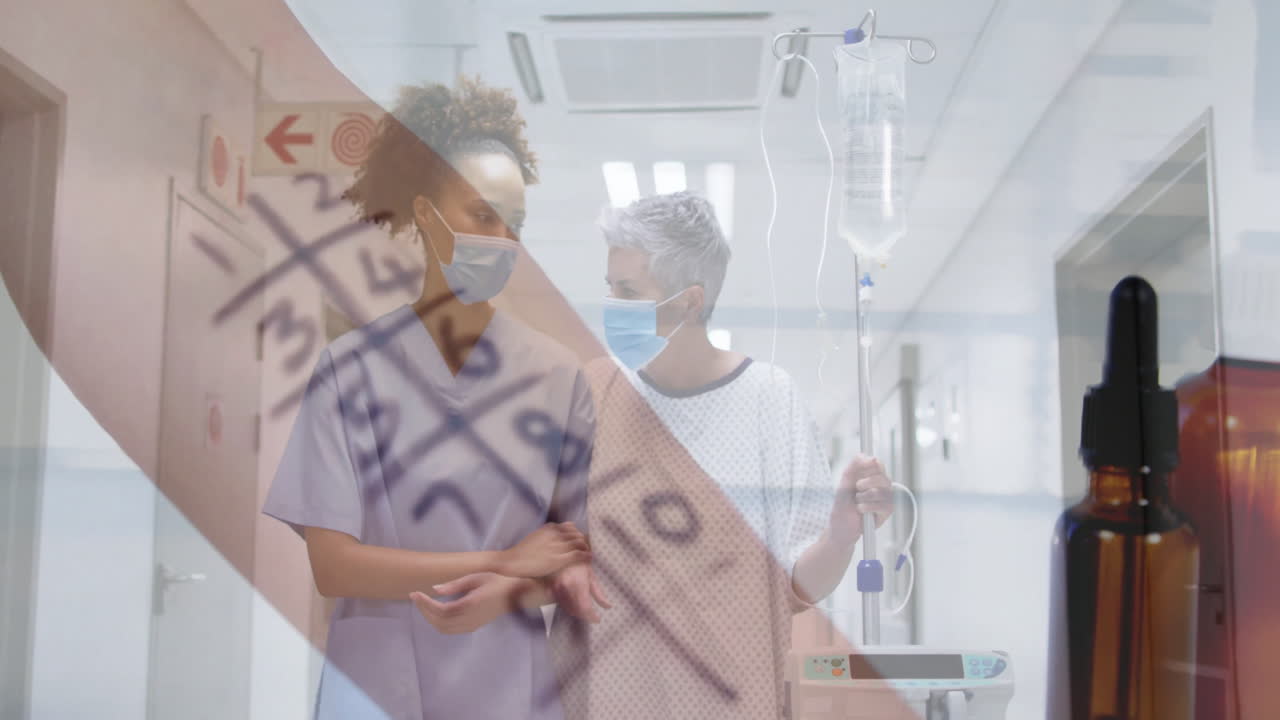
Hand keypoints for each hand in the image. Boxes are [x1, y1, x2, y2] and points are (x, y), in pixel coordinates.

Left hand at [410, 572, 539, 633]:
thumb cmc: (497, 581)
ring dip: (430, 618)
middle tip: (415, 597)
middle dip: (424, 611)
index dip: (425, 604)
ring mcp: (473, 625)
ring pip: (444, 629)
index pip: (441, 610)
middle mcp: (471, 619)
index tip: (414, 593)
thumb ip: (454, 585)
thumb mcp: (476, 577)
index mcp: (471, 605)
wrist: (517, 594)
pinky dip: (439, 622)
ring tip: (424, 604)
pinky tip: (437, 611)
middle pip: (439, 622)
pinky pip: (451, 629)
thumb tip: (434, 590)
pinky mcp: (474, 627)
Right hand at [497, 522, 590, 577]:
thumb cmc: (521, 552)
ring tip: (588, 552)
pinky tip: (589, 558)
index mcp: (549, 528)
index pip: (570, 526)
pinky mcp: (558, 559)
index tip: (579, 540)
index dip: (577, 533)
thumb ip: (546, 534)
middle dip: (583, 540)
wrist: (511, 561)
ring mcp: (557, 546)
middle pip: (577, 533)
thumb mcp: (535, 536)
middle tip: (586, 547)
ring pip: (579, 542)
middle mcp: (555, 534)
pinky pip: (577, 555)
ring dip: (586, 547)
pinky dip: (585, 556)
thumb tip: (553, 535)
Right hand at [551, 562, 610, 623]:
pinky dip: (568, 606)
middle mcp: (567, 587)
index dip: (592, 616)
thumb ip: (599, 593)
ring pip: (568, 608)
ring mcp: (557, 588)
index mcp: (579, 583)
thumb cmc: (580, 563)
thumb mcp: (592, 576)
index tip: (597, 619)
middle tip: (592, 615)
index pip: (585, 607)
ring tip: (584, 609)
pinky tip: (575, 603)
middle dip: (585, 615)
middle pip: (576, 610)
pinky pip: (561, 603)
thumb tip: (608, 607)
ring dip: (577, 612)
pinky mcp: (551, 588)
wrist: (564, 551)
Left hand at [829, 454, 893, 546]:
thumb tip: (866, 455)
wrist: (841, 525)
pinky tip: (861, 510)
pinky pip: (883, 505)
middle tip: (857, 488)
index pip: (878, 464)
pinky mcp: (887, 511)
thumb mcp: (844, 482)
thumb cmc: (843, 505)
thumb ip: (854, 467)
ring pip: (882, 491)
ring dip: (864, 497)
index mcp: (872, 476)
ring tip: (857, 502)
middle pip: (882, 476)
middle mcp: (882, 486)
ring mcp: (886, 498)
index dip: (871, 465)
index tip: (863, 468)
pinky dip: (868, 507)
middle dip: (866, 482)